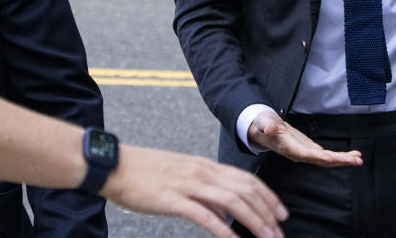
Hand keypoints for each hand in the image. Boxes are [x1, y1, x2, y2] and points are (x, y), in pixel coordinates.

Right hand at [101, 145, 287, 237]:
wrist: (114, 165)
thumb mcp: (182, 176)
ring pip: (232, 202)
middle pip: (245, 191)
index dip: (268, 196)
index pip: (247, 180)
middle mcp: (202, 172)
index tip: (281, 213)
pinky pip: (205, 216)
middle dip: (267, 212)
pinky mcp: (173, 200)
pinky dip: (224, 230)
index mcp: (206, 166)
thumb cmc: (146, 173)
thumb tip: (225, 213)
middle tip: (280, 231)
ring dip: (254, 221)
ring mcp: (189, 185)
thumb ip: (205, 192)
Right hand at [248, 110, 362, 166]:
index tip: (330, 157)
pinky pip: (326, 156)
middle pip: (320, 160)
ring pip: (325, 160)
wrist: (263, 129)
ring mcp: (305, 153)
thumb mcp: (263, 122)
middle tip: (355, 161)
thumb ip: (267, 125)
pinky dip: (339, 156)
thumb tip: (270, 128)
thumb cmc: (263, 125)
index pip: (304, 154)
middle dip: (338, 161)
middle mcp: (298, 154)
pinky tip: (352, 156)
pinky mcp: (310, 150)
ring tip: (358, 159)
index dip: (317, 156)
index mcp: (288, 148)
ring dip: (342, 160)